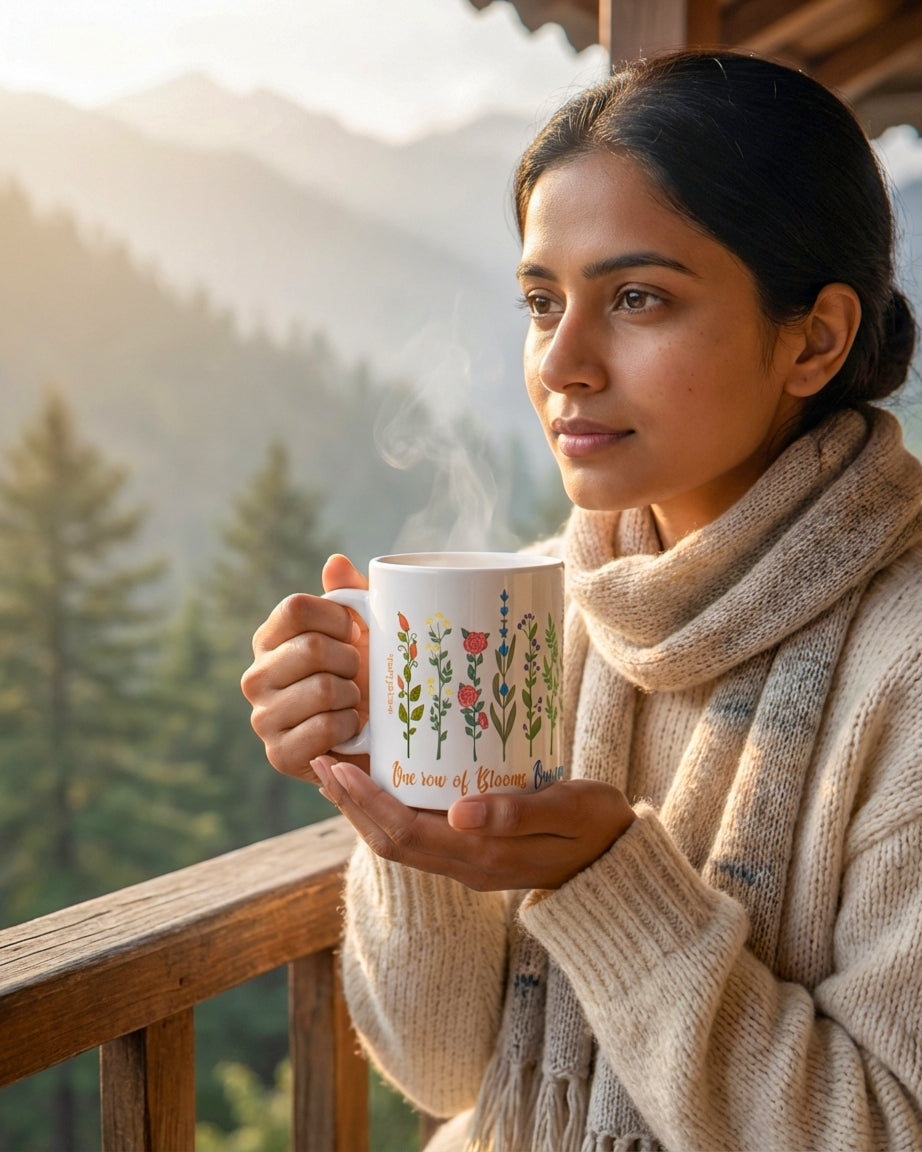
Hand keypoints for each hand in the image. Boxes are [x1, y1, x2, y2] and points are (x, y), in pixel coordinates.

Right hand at [241, 555, 369, 784]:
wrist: (376, 743)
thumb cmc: (368, 680)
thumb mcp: (364, 635)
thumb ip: (351, 596)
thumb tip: (335, 562)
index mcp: (269, 640)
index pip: (296, 608)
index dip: (337, 617)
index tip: (355, 632)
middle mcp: (255, 677)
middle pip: (313, 648)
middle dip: (351, 661)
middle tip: (357, 676)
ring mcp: (263, 718)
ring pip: (323, 688)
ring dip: (352, 697)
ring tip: (352, 704)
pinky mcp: (279, 755)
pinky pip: (326, 726)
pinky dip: (349, 726)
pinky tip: (348, 730)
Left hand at [311, 755, 635, 890]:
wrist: (619, 862)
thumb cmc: (599, 827)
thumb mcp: (568, 811)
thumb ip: (517, 814)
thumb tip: (459, 812)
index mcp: (483, 856)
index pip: (405, 834)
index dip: (365, 803)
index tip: (336, 768)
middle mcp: (466, 865)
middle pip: (388, 841)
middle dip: (350, 803)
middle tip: (320, 761)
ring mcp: (468, 862)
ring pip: (398, 840)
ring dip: (363, 808)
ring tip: (337, 770)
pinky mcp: (473, 852)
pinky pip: (417, 835)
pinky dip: (389, 810)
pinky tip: (383, 782)